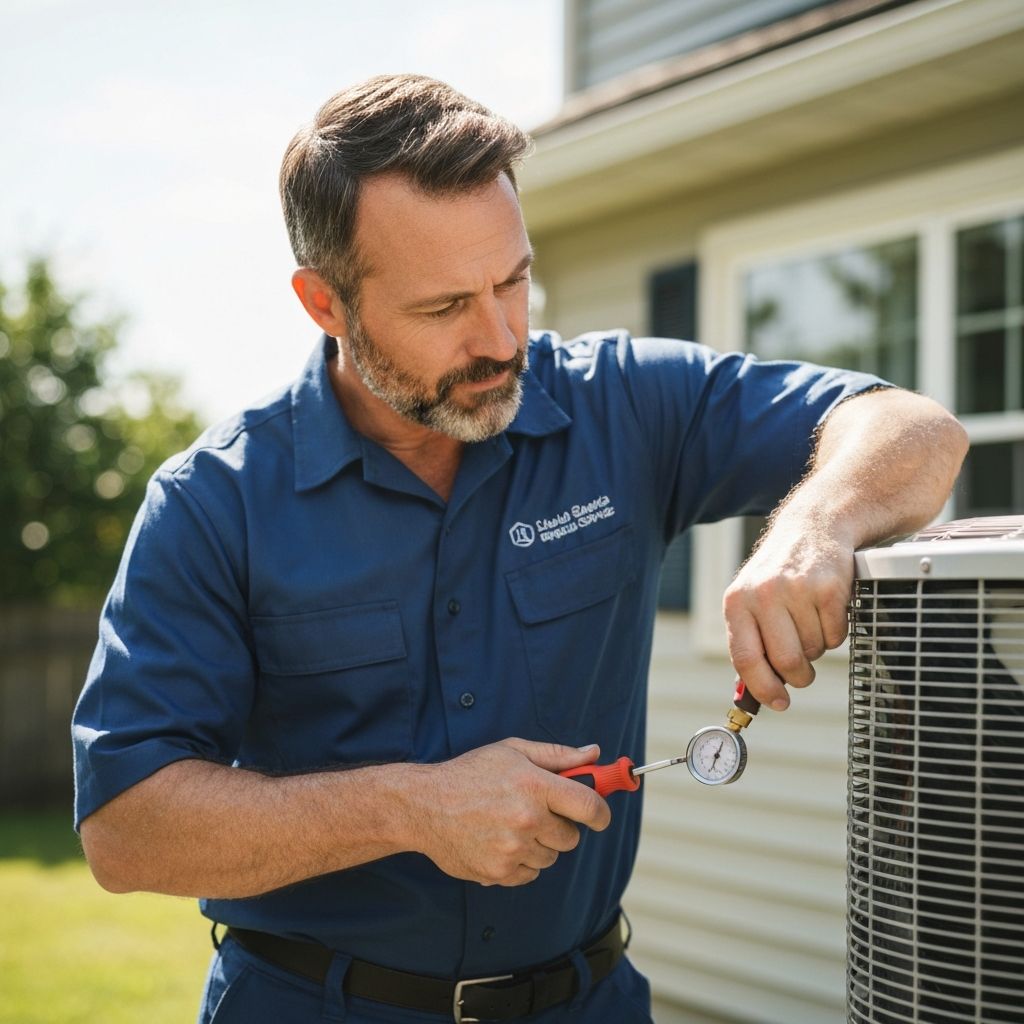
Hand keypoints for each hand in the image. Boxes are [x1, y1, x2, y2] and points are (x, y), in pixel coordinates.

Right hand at [408, 738, 610, 886]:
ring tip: (510, 824)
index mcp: (534, 785)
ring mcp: (512, 849)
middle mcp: (527, 819)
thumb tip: (594, 754)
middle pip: (572, 837)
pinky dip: (521, 862)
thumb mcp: (512, 751)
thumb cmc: (470, 773)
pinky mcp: (499, 873)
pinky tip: (499, 842)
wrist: (424, 805)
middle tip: (537, 812)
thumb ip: (557, 755)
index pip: (590, 807)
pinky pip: (530, 874)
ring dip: (539, 844)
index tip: (599, 815)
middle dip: (561, 826)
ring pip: (550, 856)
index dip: (601, 813)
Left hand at [722, 518, 852, 711]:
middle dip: (798, 676)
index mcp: (736, 602)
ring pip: (814, 650)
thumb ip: (749, 642)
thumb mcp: (750, 600)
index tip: (778, 702)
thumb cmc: (778, 573)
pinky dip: (835, 633)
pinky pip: (837, 635)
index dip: (763, 687)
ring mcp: (797, 590)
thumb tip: (752, 694)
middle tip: (802, 672)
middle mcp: (764, 594)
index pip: (745, 658)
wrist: (813, 527)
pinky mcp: (830, 588)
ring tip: (809, 620)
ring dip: (817, 647)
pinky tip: (826, 610)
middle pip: (785, 661)